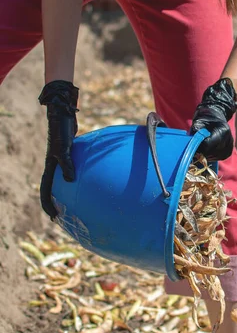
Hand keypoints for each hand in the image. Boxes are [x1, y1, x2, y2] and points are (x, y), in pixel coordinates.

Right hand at [38, 80, 78, 219]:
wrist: (63, 115)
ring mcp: (64, 161)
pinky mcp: (72, 156)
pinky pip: (76, 171)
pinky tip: (96, 182)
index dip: (48, 205)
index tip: (55, 217)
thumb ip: (67, 164)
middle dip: (58, 203)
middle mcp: (55, 167)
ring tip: (81, 203)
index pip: (45, 191)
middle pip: (55, 189)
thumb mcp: (63, 149)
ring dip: (70, 192)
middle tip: (66, 216)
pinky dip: (82, 178)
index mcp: (50, 168)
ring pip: (66, 181)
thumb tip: (70, 181)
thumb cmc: (61, 131)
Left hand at [190, 78, 236, 160]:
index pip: (208, 146)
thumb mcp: (198, 121)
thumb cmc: (206, 117)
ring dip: (205, 154)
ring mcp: (229, 147)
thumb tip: (192, 144)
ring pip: (213, 157)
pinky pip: (217, 158)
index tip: (192, 145)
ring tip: (201, 145)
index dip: (198, 148)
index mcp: (222, 131)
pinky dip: (210, 155)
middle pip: (211, 153)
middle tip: (194, 146)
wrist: (216, 115)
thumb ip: (196, 131)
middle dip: (201, 151)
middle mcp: (228, 140)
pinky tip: (207, 148)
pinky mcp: (228, 152)